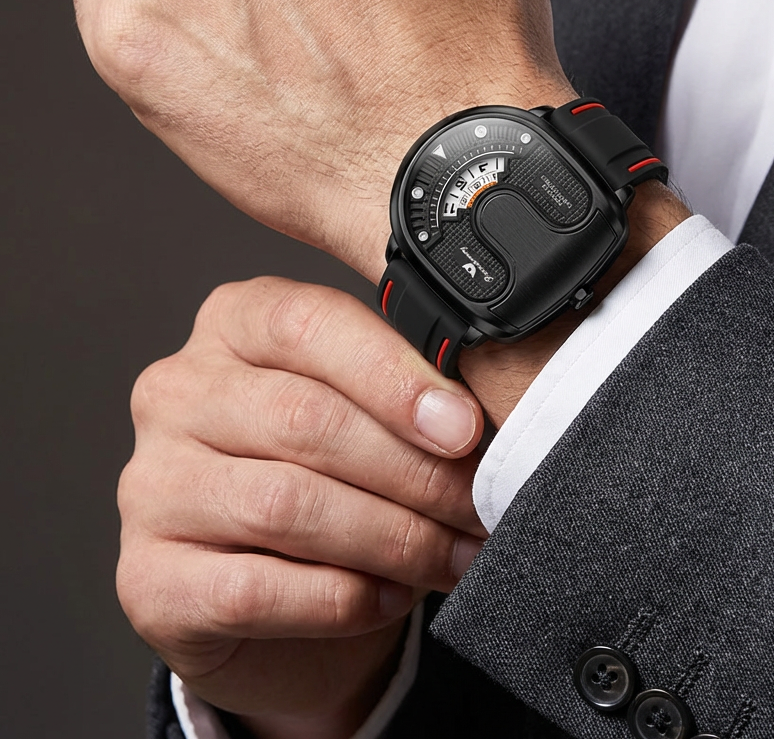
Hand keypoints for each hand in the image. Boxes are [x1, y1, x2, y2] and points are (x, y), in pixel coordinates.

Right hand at [117, 276, 485, 737]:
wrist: (280, 590)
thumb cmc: (338, 470)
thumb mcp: (368, 406)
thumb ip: (407, 388)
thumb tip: (474, 419)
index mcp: (235, 322)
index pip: (309, 325)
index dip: (394, 376)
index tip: (465, 427)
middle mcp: (178, 391)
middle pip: (305, 420)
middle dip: (413, 471)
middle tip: (480, 503)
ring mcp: (150, 483)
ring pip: (285, 504)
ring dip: (392, 537)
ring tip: (455, 553)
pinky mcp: (147, 577)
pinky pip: (254, 588)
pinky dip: (341, 597)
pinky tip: (390, 596)